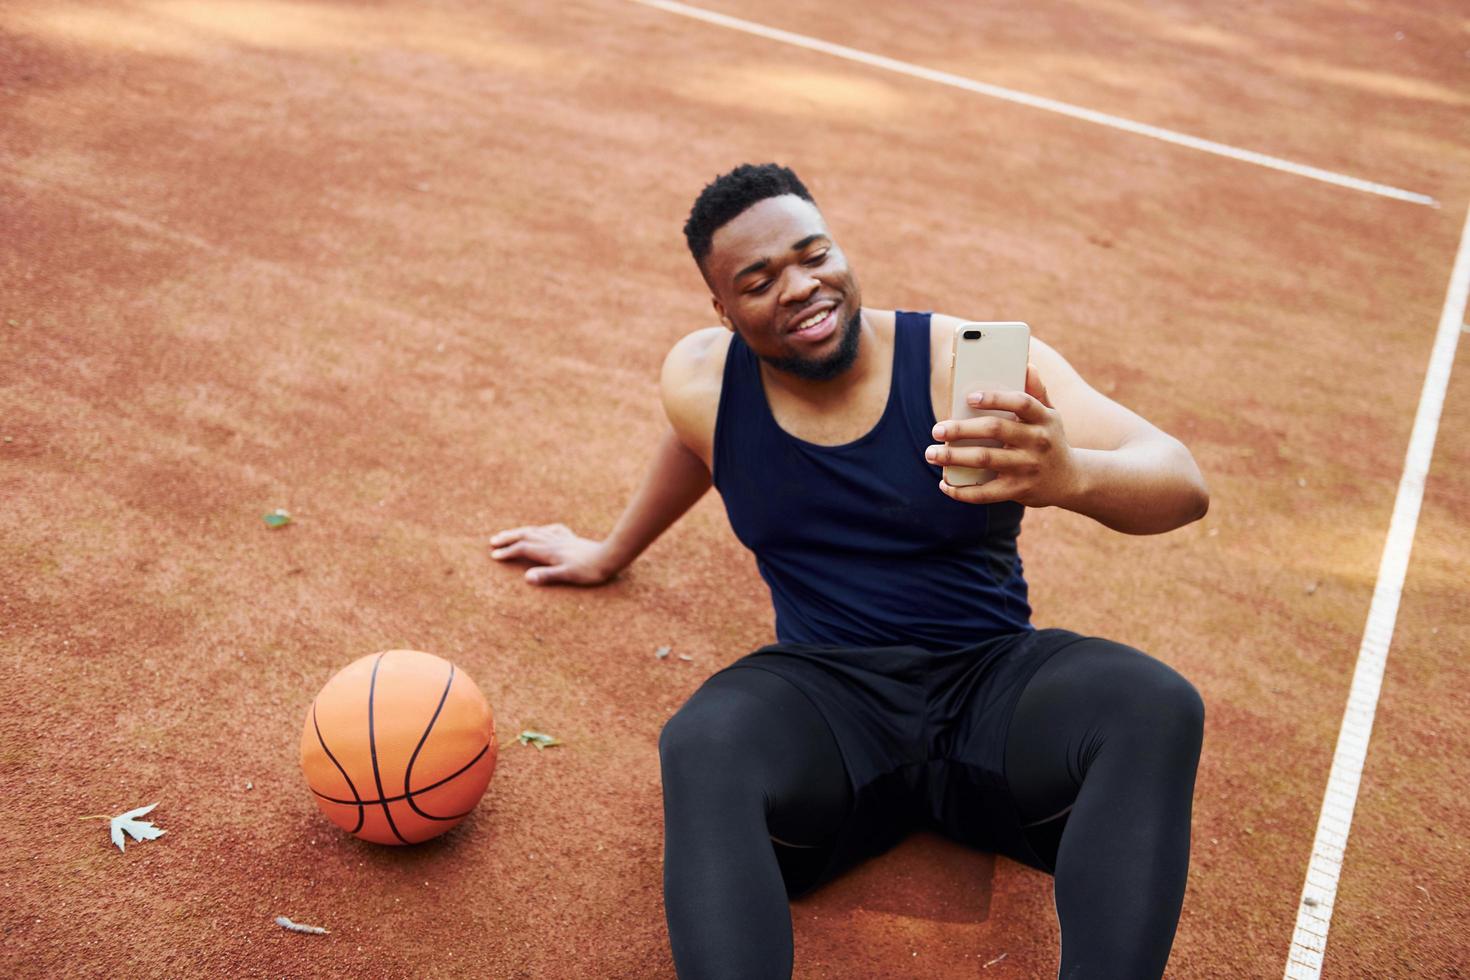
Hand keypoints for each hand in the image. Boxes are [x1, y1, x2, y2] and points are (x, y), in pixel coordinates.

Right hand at [489, 523, 616, 585]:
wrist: (611, 557)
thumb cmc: (590, 570)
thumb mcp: (568, 576)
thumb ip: (547, 576)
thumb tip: (526, 577)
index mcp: (549, 551)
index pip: (523, 549)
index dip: (508, 552)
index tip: (494, 556)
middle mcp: (553, 541)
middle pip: (526, 536)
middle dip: (508, 538)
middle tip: (493, 541)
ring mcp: (562, 538)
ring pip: (537, 531)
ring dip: (521, 532)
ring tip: (510, 534)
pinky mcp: (571, 538)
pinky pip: (552, 530)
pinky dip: (542, 529)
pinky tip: (542, 531)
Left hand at [925, 363, 1080, 506]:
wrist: (1071, 480)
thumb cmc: (1050, 439)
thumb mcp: (1050, 414)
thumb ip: (1036, 391)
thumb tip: (1026, 364)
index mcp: (1043, 418)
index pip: (1021, 403)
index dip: (995, 399)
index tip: (969, 398)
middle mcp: (1037, 442)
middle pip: (995, 430)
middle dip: (961, 429)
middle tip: (936, 429)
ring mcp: (1028, 467)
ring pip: (985, 459)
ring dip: (953, 457)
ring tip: (931, 453)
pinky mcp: (1018, 490)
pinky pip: (985, 493)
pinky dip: (962, 491)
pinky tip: (945, 484)